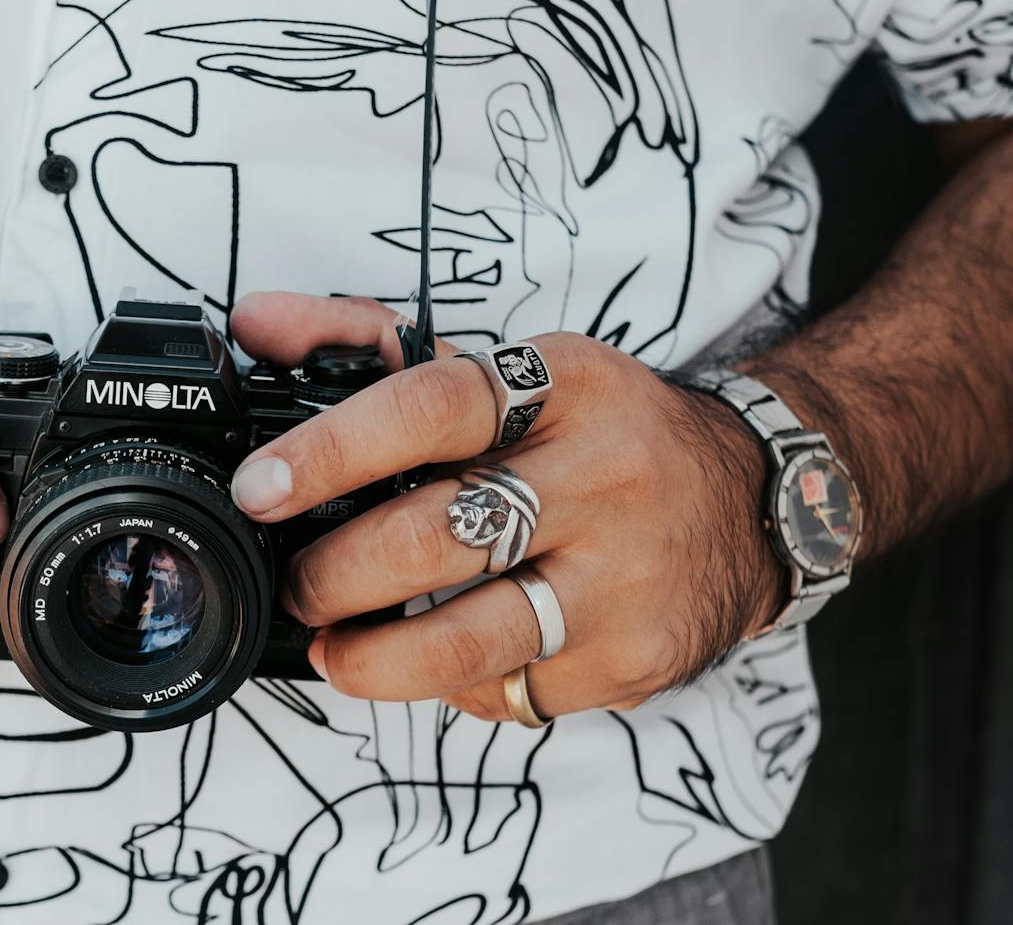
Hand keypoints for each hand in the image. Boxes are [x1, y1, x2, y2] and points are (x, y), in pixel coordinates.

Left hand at [228, 291, 782, 720]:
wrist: (756, 501)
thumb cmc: (601, 431)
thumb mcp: (514, 367)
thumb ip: (373, 340)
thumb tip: (257, 322)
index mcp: (564, 385)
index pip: (432, 406)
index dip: (332, 449)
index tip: (263, 489)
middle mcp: (602, 476)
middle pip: (436, 536)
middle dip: (334, 573)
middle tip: (297, 583)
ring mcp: (624, 576)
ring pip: (468, 638)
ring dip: (372, 656)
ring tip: (333, 647)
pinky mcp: (636, 658)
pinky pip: (511, 690)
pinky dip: (452, 686)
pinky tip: (434, 664)